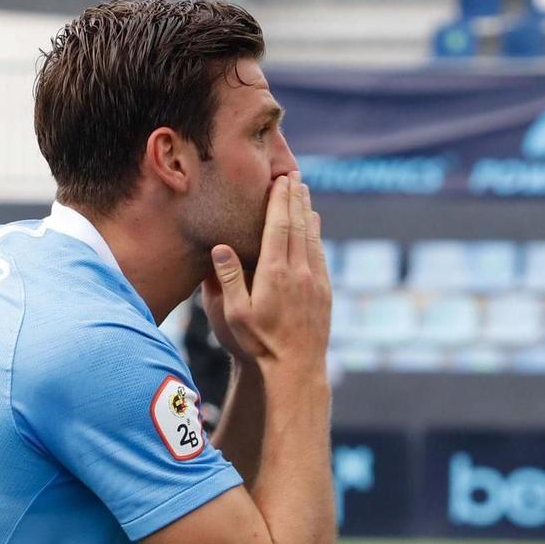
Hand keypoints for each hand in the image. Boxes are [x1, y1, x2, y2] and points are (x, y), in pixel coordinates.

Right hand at [201, 174, 330, 373]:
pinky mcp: (324, 292)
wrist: (296, 368)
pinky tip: (314, 226)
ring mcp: (315, 281)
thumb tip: (220, 247)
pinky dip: (316, 234)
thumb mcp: (234, 314)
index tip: (281, 180)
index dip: (280, 201)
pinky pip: (320, 254)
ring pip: (312, 237)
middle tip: (295, 175)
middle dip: (295, 198)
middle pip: (298, 225)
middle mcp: (298, 272)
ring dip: (307, 212)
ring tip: (304, 192)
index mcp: (274, 273)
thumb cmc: (259, 343)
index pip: (278, 227)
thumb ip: (228, 279)